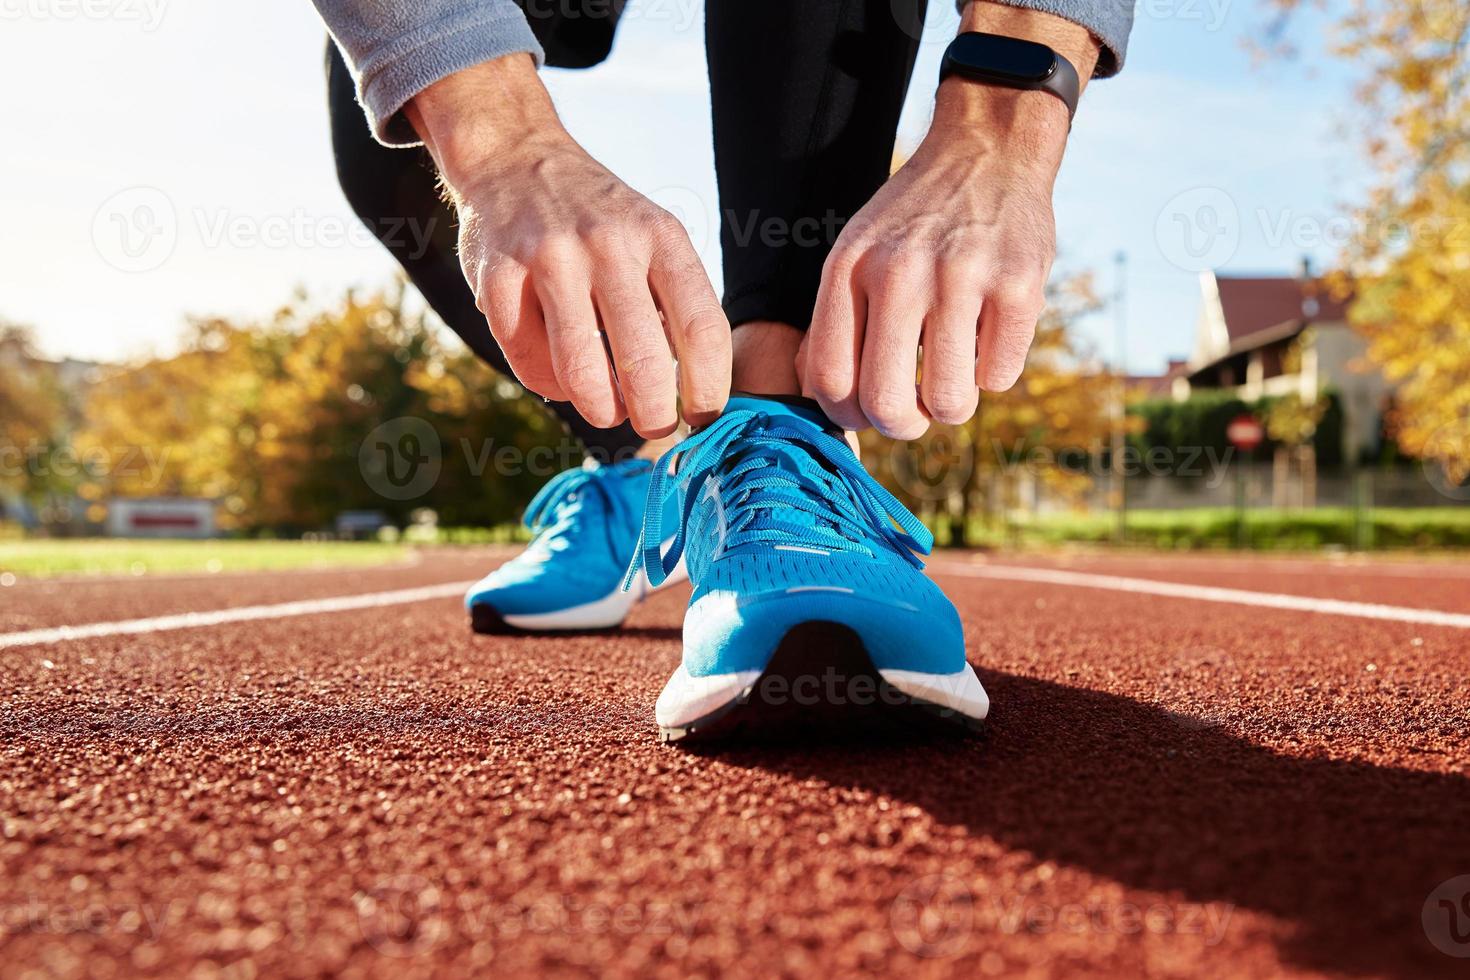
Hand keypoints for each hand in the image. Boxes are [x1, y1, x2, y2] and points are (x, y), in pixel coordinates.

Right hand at [407, 56, 729, 436]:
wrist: (517, 158)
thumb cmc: (600, 219)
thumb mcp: (653, 237)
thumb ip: (674, 302)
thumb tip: (696, 392)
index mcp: (659, 237)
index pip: (701, 329)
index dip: (709, 387)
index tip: (703, 416)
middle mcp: (607, 244)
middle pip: (643, 361)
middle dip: (653, 415)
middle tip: (654, 427)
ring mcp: (549, 258)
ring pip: (580, 370)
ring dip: (600, 408)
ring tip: (608, 410)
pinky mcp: (497, 276)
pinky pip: (528, 360)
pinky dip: (548, 383)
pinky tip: (560, 377)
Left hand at [802, 83, 1064, 438]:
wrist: (987, 152)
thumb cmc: (913, 223)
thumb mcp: (856, 255)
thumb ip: (835, 323)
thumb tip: (822, 401)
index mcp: (849, 269)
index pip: (831, 381)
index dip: (849, 416)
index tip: (868, 411)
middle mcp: (900, 273)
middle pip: (887, 404)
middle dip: (903, 427)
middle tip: (916, 413)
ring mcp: (962, 278)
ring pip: (950, 403)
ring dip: (953, 405)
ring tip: (954, 374)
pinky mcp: (1019, 286)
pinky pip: (999, 377)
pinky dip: (994, 372)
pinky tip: (989, 335)